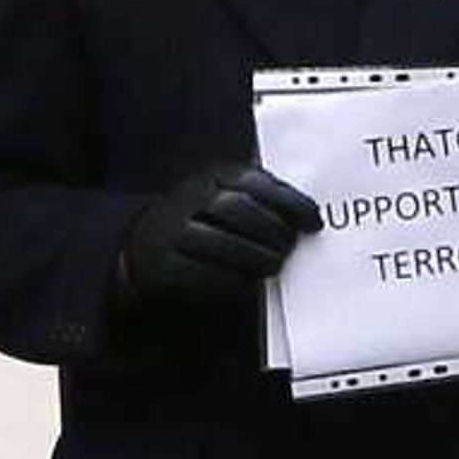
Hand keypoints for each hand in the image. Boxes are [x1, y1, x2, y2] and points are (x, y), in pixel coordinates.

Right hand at [121, 164, 320, 311]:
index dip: (290, 202)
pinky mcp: (164, 265)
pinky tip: (247, 281)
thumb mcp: (226, 194)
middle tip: (290, 248)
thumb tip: (306, 214)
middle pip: (236, 209)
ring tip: (273, 266)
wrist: (143, 245)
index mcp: (211, 176)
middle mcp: (188, 199)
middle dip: (271, 230)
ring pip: (219, 241)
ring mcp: (172, 232)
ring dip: (254, 257)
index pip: (255, 182)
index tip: (314, 223)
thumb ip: (262, 197)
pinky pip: (201, 272)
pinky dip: (231, 279)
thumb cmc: (203, 221)